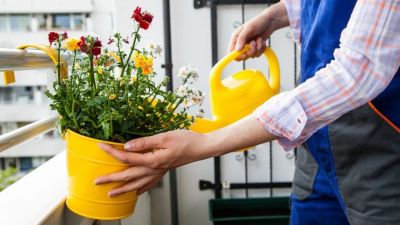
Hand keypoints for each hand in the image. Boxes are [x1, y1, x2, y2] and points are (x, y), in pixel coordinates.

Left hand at [96, 115, 275, 196]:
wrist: (202, 147)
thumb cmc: (187, 140)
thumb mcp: (164, 137)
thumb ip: (144, 142)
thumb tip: (127, 146)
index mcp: (152, 160)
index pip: (127, 158)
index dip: (112, 153)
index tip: (100, 147)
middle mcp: (154, 169)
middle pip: (128, 175)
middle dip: (111, 179)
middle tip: (97, 182)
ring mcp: (159, 172)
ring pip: (137, 183)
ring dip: (123, 189)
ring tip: (111, 194)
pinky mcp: (164, 170)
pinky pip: (150, 183)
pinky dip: (142, 189)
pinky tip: (137, 192)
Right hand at [228, 2, 288, 59]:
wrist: (270, 21)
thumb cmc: (258, 22)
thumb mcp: (249, 29)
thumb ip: (241, 39)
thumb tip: (237, 49)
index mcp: (236, 38)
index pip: (231, 51)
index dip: (237, 55)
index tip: (244, 54)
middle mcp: (241, 43)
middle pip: (242, 56)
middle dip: (250, 51)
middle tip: (254, 43)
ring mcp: (248, 46)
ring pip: (251, 56)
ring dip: (257, 48)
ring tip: (259, 39)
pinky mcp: (255, 48)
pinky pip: (257, 54)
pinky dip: (261, 49)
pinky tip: (262, 41)